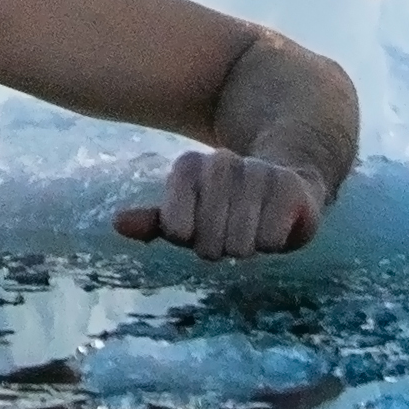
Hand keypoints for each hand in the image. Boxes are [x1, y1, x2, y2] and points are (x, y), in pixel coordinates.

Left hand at [115, 148, 328, 260]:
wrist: (285, 188)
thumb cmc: (225, 210)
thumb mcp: (186, 217)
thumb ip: (154, 222)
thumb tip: (117, 223)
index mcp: (189, 166)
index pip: (176, 226)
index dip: (188, 238)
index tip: (195, 230)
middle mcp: (222, 161)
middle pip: (208, 236)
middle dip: (217, 247)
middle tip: (225, 238)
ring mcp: (258, 170)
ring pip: (241, 240)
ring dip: (245, 247)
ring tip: (250, 233)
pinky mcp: (291, 185)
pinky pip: (272, 237)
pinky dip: (272, 242)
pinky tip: (275, 225)